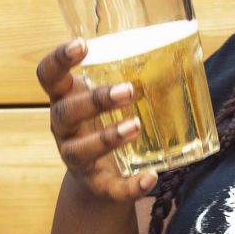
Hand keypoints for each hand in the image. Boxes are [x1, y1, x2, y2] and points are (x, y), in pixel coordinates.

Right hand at [37, 38, 158, 203]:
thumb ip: (126, 75)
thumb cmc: (104, 123)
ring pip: (80, 150)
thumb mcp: (105, 98)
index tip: (82, 45)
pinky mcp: (94, 185)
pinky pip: (108, 188)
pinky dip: (129, 186)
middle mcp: (63, 127)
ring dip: (108, 138)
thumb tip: (186, 46)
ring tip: (135, 126)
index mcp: (65, 98)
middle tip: (128, 90)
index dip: (59, 59)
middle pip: (66, 112)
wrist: (98, 180)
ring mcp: (75, 157)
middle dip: (95, 100)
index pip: (48, 75)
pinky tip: (150, 178)